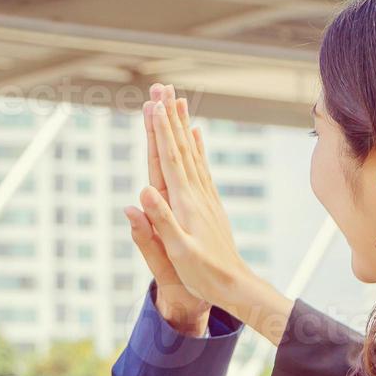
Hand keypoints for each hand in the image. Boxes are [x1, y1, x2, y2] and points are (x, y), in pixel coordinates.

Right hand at [134, 83, 210, 335]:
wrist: (234, 285)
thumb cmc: (203, 274)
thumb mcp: (177, 252)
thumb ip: (159, 222)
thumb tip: (140, 193)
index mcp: (185, 203)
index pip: (169, 160)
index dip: (160, 132)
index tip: (153, 105)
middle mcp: (196, 193)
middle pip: (180, 148)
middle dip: (169, 118)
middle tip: (161, 89)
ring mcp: (205, 196)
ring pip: (191, 152)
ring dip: (182, 125)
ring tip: (177, 99)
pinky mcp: (209, 202)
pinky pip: (201, 166)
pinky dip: (197, 146)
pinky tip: (196, 132)